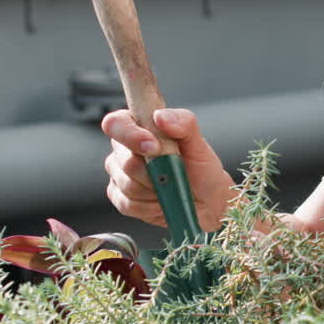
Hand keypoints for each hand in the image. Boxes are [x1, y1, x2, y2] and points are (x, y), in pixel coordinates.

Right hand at [101, 108, 234, 230]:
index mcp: (138, 127)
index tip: (153, 146)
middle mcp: (124, 150)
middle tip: (173, 172)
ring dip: (155, 189)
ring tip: (171, 187)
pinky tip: (162, 201)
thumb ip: (183, 122)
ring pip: (127, 184)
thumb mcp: (199, 143)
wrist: (207, 201)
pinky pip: (127, 204)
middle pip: (123, 160)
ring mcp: (120, 175)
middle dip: (153, 171)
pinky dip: (149, 206)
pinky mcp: (121, 199)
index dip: (130, 135)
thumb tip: (160, 117)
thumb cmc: (201, 168)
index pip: (116, 123)